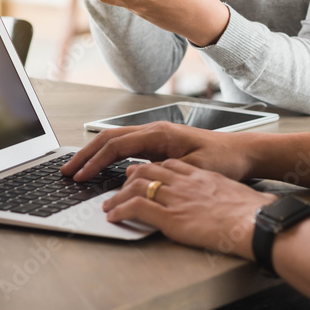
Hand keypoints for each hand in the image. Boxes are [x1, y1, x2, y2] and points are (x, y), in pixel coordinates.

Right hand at [61, 122, 256, 182]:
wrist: (244, 152)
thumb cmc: (225, 159)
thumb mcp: (198, 170)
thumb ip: (167, 173)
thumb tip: (137, 178)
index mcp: (159, 134)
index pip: (116, 145)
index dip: (94, 161)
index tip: (80, 176)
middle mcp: (153, 130)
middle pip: (107, 138)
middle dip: (84, 155)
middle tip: (65, 171)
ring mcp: (154, 136)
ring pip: (114, 140)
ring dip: (93, 154)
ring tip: (76, 169)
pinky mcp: (157, 144)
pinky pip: (124, 147)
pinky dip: (106, 155)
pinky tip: (99, 167)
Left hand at [102, 159, 275, 259]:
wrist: (257, 221)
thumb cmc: (251, 212)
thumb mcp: (231, 193)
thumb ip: (216, 192)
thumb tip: (217, 201)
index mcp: (197, 175)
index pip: (165, 164)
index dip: (147, 169)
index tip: (136, 174)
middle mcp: (183, 182)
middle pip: (144, 170)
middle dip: (124, 178)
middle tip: (115, 187)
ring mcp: (175, 198)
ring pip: (135, 186)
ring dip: (117, 196)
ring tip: (107, 205)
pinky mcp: (171, 217)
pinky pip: (136, 208)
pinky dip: (120, 211)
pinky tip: (114, 216)